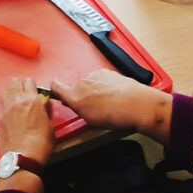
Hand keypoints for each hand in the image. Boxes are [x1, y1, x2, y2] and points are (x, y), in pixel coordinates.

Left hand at [0, 77, 53, 165]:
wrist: (22, 159)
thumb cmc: (39, 145)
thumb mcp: (50, 126)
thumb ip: (46, 110)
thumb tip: (46, 103)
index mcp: (31, 101)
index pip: (29, 81)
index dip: (34, 85)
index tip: (37, 92)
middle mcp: (16, 102)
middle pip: (14, 81)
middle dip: (20, 84)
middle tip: (26, 93)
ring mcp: (5, 110)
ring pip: (5, 90)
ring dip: (12, 92)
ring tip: (18, 101)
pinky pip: (2, 104)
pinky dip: (7, 104)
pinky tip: (13, 112)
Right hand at [50, 70, 171, 141]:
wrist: (137, 104)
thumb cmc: (115, 115)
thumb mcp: (90, 120)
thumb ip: (79, 109)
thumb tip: (76, 105)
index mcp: (76, 95)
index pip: (56, 86)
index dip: (55, 90)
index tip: (57, 93)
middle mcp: (84, 82)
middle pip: (77, 87)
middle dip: (83, 95)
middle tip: (93, 108)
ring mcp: (97, 75)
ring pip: (91, 83)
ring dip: (96, 90)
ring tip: (109, 104)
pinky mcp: (109, 72)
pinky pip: (103, 80)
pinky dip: (107, 86)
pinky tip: (116, 97)